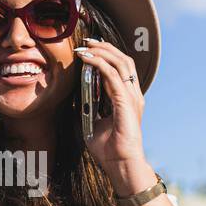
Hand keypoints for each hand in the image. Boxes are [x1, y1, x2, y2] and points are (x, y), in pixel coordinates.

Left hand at [74, 38, 155, 192]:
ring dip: (102, 51)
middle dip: (105, 47)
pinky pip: (112, 75)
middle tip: (87, 41)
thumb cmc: (109, 149)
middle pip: (123, 60)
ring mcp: (132, 97)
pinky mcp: (126, 101)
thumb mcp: (92, 125)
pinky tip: (87, 59)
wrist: (120, 164)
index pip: (120, 69)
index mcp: (127, 99)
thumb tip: (73, 101)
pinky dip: (99, 63)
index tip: (90, 48)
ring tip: (86, 46)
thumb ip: (87, 110)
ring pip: (120, 63)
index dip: (107, 55)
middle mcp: (132, 95)